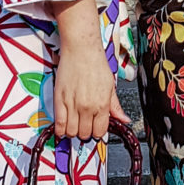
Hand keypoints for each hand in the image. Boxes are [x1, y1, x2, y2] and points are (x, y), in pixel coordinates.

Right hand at [49, 0, 117, 140]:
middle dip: (85, 132)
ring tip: (74, 123)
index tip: (95, 128)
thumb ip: (116, 106)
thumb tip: (125, 120)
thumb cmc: (96, 65)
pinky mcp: (59, 100)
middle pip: (85, 134)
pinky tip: (63, 126)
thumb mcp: (110, 86)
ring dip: (73, 131)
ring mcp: (73, 104)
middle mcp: (88, 107)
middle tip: (84, 124)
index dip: (98, 132)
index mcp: (102, 104)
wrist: (81, 50)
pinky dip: (60, 129)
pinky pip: (58, 123)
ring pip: (71, 132)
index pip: (100, 131)